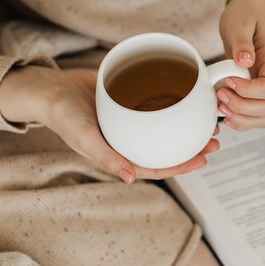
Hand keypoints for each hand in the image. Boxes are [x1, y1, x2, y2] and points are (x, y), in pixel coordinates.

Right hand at [0, 66, 218, 182]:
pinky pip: (157, 105)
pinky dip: (174, 103)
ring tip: (209, 119)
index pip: (158, 166)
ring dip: (188, 126)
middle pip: (167, 147)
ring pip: (166, 128)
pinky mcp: (131, 102)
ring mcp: (132, 122)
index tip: (205, 158)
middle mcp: (130, 140)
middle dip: (194, 146)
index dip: (183, 166)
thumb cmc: (62, 115)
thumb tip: (129, 178)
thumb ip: (105, 156)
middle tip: (216, 137)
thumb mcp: (82, 136)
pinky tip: (190, 96)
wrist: (48, 87)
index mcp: (121, 155)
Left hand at [218, 0, 264, 129]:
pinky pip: (256, 119)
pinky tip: (226, 115)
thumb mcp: (240, 23)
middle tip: (220, 93)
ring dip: (241, 118)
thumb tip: (245, 60)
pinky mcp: (259, 97)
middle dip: (241, 106)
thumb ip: (242, 41)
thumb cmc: (245, 19)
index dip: (247, 90)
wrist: (249, 19)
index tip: (228, 81)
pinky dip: (241, 122)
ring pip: (264, 117)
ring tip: (221, 106)